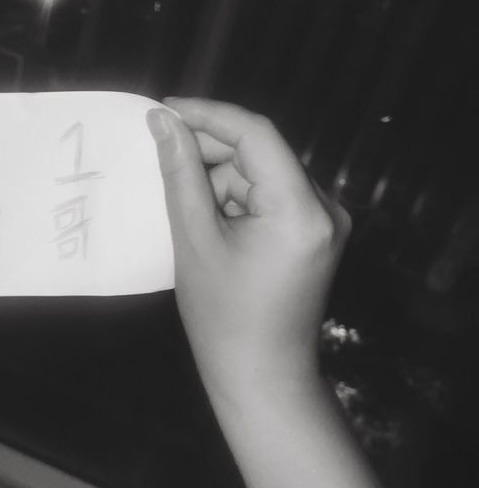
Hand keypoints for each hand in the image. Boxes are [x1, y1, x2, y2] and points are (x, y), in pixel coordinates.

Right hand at [147, 97, 350, 405]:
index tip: (164, 110)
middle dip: (210, 152)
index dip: (209, 115)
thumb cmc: (222, 318)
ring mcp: (325, 219)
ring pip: (262, 172)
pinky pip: (271, 194)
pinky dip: (237, 198)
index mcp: (300, 210)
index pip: (257, 135)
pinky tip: (209, 221)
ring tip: (188, 212)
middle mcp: (325, 206)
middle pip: (261, 152)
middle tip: (162, 157)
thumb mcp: (194, 240)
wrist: (262, 377)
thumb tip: (163, 122)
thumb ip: (180, 174)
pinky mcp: (315, 231)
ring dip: (221, 179)